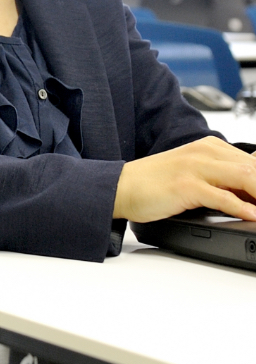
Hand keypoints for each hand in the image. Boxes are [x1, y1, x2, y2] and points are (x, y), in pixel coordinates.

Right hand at [113, 136, 255, 222]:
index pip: (253, 163)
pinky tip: (252, 216)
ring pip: (244, 178)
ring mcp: (195, 167)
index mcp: (210, 147)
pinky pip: (222, 197)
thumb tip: (249, 193)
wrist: (122, 186)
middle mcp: (205, 152)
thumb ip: (221, 178)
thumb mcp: (194, 173)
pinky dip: (242, 208)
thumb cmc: (155, 183)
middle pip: (253, 169)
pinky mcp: (186, 186)